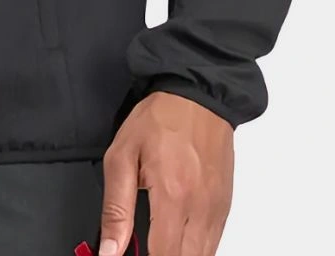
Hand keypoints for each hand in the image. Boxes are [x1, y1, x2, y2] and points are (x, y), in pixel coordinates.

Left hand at [98, 90, 233, 255]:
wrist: (197, 95)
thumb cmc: (159, 119)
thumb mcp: (122, 155)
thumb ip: (116, 209)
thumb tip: (110, 250)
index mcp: (172, 196)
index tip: (131, 255)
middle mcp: (200, 208)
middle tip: (146, 246)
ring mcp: (216, 209)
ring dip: (181, 254)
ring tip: (160, 241)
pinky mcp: (225, 205)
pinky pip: (214, 243)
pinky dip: (196, 248)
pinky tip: (179, 240)